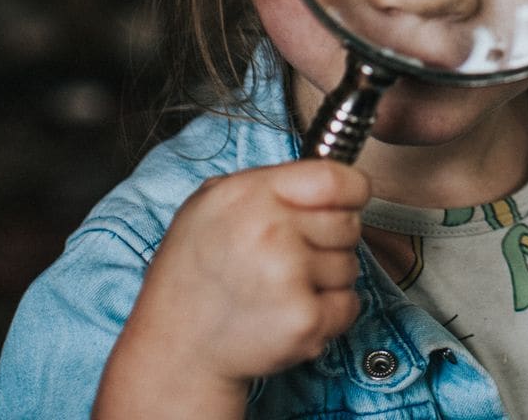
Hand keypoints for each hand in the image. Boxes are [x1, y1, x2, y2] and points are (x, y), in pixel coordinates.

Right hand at [96, 160, 368, 415]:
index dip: (350, 192)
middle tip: (289, 260)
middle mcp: (269, 230)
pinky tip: (290, 314)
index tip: (346, 204)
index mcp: (248, 194)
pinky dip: (331, 314)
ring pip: (351, 266)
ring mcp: (288, 276)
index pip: (334, 178)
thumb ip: (267, 186)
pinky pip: (349, 305)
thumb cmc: (195, 276)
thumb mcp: (211, 206)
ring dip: (327, 280)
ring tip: (280, 291)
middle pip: (348, 224)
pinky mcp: (304, 319)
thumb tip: (326, 179)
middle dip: (330, 242)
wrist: (177, 348)